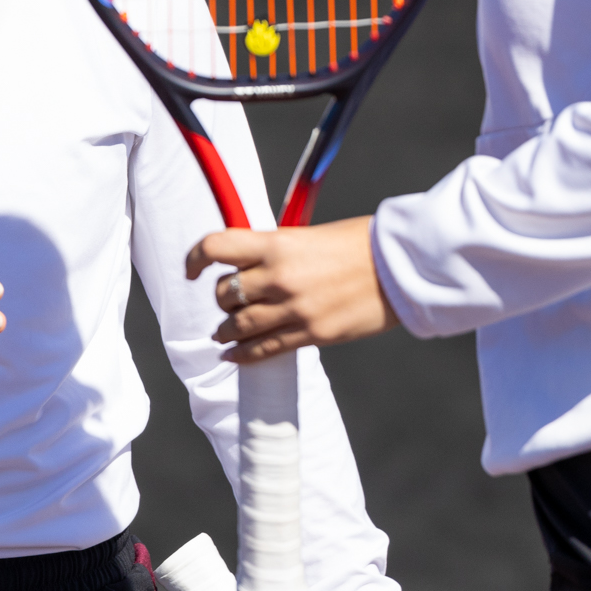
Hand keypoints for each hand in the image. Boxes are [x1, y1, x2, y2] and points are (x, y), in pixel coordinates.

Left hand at [184, 216, 398, 361]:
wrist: (398, 267)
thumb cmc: (358, 244)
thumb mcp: (309, 236)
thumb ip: (276, 250)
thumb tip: (249, 261)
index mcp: (277, 243)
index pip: (217, 247)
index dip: (195, 258)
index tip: (192, 268)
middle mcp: (278, 276)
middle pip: (224, 293)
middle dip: (222, 298)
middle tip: (228, 301)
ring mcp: (294, 309)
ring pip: (238, 326)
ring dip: (226, 330)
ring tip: (224, 333)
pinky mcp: (311, 335)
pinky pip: (264, 349)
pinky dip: (242, 354)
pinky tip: (233, 354)